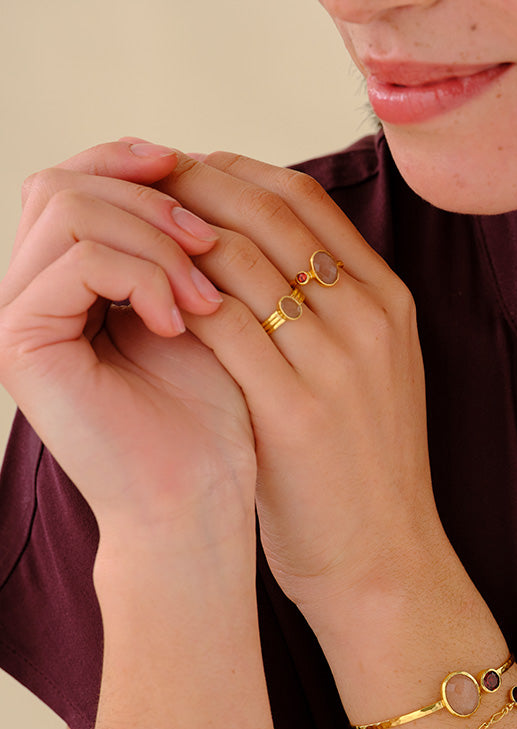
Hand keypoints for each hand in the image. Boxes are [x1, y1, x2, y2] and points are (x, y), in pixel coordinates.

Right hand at [0, 141, 255, 540]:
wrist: (199, 497)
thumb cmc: (216, 415)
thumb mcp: (209, 310)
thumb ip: (184, 245)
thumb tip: (193, 161)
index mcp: (76, 280)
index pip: (87, 181)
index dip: (147, 167)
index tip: (216, 183)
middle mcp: (35, 289)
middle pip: (68, 181)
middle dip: (154, 200)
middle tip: (216, 246)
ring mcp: (20, 314)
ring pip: (71, 208)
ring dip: (155, 240)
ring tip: (208, 297)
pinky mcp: (19, 342)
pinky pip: (76, 259)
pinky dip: (141, 275)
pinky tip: (183, 320)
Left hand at [154, 153, 446, 610]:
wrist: (386, 555)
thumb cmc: (366, 469)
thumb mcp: (373, 375)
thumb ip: (335, 312)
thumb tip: (264, 256)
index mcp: (390, 303)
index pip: (305, 198)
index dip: (233, 172)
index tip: (184, 176)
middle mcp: (370, 319)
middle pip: (270, 211)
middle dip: (193, 185)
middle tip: (140, 189)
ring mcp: (338, 362)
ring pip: (240, 257)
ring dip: (175, 238)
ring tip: (133, 242)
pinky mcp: (296, 410)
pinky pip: (222, 324)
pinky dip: (176, 299)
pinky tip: (144, 300)